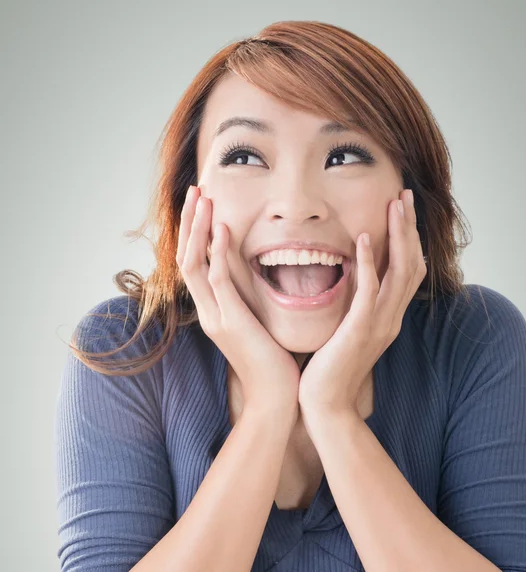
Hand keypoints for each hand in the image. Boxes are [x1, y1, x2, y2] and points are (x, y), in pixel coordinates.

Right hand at [176, 185, 300, 413]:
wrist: (276, 398)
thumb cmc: (272, 362)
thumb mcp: (256, 324)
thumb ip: (249, 301)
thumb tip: (257, 278)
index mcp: (213, 310)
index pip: (196, 263)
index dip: (196, 233)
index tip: (203, 205)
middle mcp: (207, 311)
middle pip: (186, 257)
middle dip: (189, 223)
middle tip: (195, 191)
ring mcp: (215, 317)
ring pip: (195, 264)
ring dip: (197, 229)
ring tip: (201, 199)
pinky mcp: (231, 322)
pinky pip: (218, 281)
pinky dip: (217, 253)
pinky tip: (221, 229)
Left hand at [298, 189, 426, 417]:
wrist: (325, 404)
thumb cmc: (331, 367)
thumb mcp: (349, 331)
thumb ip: (356, 306)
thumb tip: (352, 280)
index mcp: (389, 317)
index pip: (408, 271)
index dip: (409, 239)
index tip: (402, 210)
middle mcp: (391, 318)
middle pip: (411, 264)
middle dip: (409, 228)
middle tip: (405, 196)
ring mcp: (379, 325)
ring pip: (399, 272)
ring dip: (397, 236)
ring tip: (394, 205)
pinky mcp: (360, 331)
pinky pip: (369, 292)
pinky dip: (368, 263)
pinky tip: (362, 238)